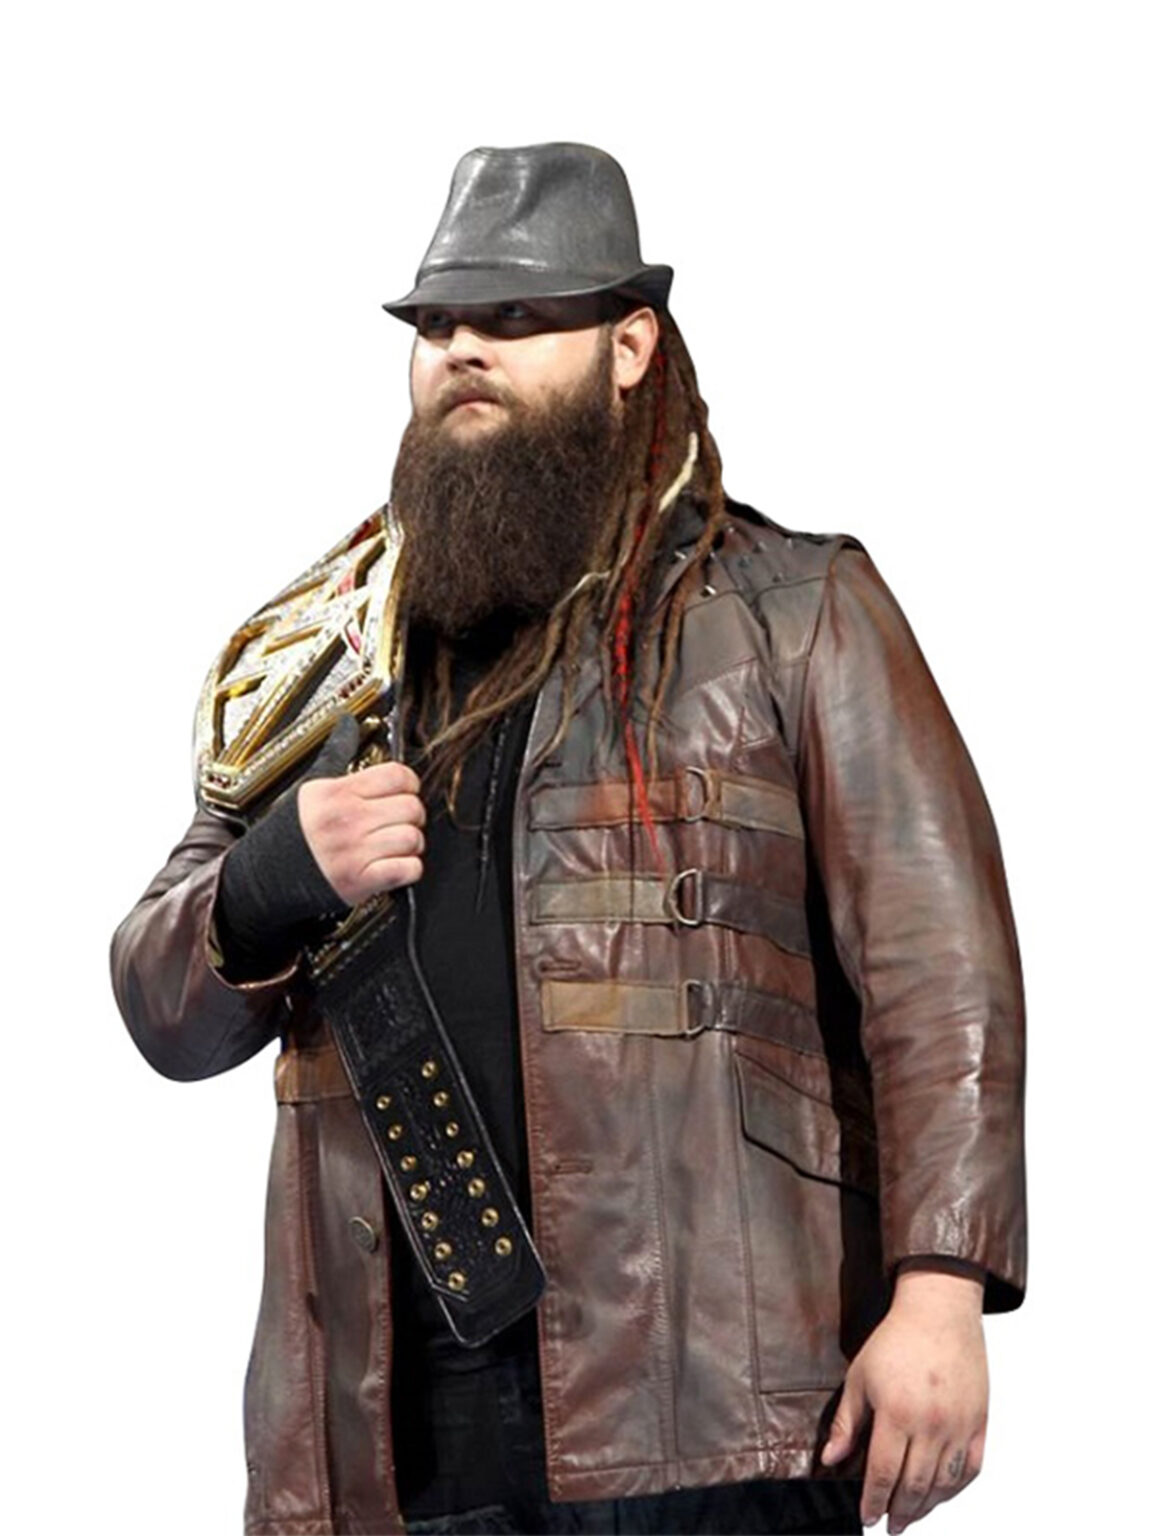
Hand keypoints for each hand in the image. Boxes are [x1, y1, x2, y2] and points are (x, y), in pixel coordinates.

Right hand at [298, 717, 425, 904]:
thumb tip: (348, 724)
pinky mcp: (359, 882)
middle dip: (411, 814)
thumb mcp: (309, 788)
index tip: (403, 790)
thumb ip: (336, 754)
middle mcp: (347, 820)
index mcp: (336, 793)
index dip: (407, 782)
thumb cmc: (289, 834)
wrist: (261, 877)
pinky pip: (407, 870)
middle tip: (400, 819)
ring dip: (411, 843)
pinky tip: (393, 864)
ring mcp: (354, 852)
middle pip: (410, 807)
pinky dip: (408, 869)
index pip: (397, 775)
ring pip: (412, 838)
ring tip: (395, 843)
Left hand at [821, 1269, 986, 1532]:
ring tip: (912, 1515)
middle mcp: (930, 1425)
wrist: (939, 1312)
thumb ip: (846, 1423)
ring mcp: (958, 1426)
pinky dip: (955, 1489)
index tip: (867, 1516)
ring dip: (926, 1506)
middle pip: (914, 1486)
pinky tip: (941, 1495)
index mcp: (896, 1413)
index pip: (883, 1473)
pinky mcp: (979, 1423)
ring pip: (943, 1484)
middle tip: (891, 1525)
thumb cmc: (896, 1341)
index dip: (873, 1500)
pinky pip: (970, 1470)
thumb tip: (831, 1460)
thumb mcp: (859, 1378)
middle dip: (900, 1511)